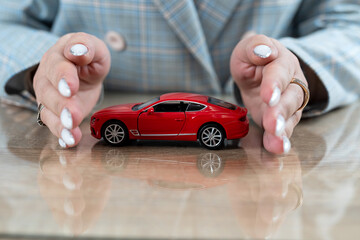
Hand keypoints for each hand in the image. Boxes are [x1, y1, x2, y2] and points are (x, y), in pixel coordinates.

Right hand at [33, 32, 110, 147]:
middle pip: (50, 92)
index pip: (58, 67)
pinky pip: (54, 124)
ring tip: (71, 132)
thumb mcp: (94, 47)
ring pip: (49, 111)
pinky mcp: (55, 112)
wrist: (83, 69)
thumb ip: (87, 46)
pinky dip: (61, 134)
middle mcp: (48, 78)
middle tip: (72, 115)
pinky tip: (69, 141)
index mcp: (58, 57)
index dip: (64, 77)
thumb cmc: (88, 57)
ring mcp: (48, 96)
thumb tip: (79, 50)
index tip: (71, 88)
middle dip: (61, 105)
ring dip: (60, 124)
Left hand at [230, 34, 307, 153]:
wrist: (257, 71)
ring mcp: (290, 101)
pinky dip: (281, 140)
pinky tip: (277, 148)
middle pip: (290, 97)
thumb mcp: (248, 48)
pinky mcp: (284, 117)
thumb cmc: (253, 58)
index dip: (274, 84)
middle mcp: (292, 82)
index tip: (268, 96)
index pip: (279, 73)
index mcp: (282, 62)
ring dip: (282, 129)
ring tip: (275, 141)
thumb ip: (255, 46)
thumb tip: (264, 50)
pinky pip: (285, 129)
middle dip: (280, 112)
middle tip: (272, 124)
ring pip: (290, 116)